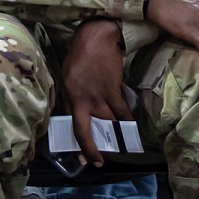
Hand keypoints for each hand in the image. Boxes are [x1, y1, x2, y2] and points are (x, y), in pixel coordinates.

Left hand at [62, 19, 132, 165]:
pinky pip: (121, 112)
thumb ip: (69, 95)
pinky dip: (128, 121)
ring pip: (106, 123)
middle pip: (86, 130)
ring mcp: (96, 96)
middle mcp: (79, 100)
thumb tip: (74, 112)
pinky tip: (132, 127)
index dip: (76, 143)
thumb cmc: (80, 54)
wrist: (96, 38)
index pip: (70, 125)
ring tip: (120, 143)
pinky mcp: (112, 90)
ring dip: (114, 133)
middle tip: (99, 161)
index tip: (82, 157)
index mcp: (67, 96)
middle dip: (91, 149)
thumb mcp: (66, 75)